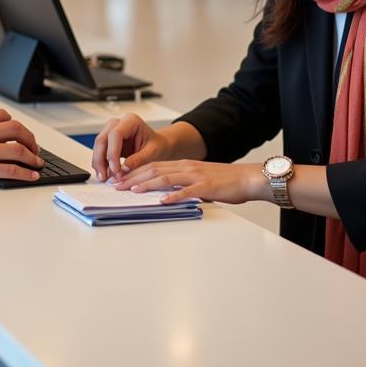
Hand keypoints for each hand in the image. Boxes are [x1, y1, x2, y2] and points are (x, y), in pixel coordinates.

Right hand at [0, 108, 43, 186]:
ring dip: (33, 157)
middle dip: (30, 139)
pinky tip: (32, 175)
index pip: (5, 116)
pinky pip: (12, 170)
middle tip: (35, 147)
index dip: (16, 125)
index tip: (21, 134)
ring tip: (38, 162)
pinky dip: (26, 173)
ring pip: (18, 151)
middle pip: (17, 130)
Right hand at [91, 114, 171, 182]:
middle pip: (102, 139)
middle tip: (105, 176)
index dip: (112, 152)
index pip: (116, 134)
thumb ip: (138, 160)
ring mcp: (112, 132)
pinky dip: (100, 164)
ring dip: (98, 163)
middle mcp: (119, 124)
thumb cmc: (157, 146)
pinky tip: (103, 175)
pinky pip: (100, 152)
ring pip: (98, 146)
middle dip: (101, 159)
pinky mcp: (109, 142)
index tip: (115, 169)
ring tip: (103, 178)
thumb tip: (123, 169)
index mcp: (131, 121)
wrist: (159, 146)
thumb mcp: (152, 153)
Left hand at [117, 160, 260, 204]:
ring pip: (166, 177)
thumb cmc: (225, 181)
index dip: (136, 171)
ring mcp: (195, 176)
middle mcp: (186, 167)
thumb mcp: (200, 180)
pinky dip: (173, 196)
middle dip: (134, 177)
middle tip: (119, 185)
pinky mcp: (206, 187)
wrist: (247, 178)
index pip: (154, 166)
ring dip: (147, 184)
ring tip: (133, 191)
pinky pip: (187, 191)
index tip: (122, 178)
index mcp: (184, 165)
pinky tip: (163, 201)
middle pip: (155, 170)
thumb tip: (168, 195)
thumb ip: (184, 185)